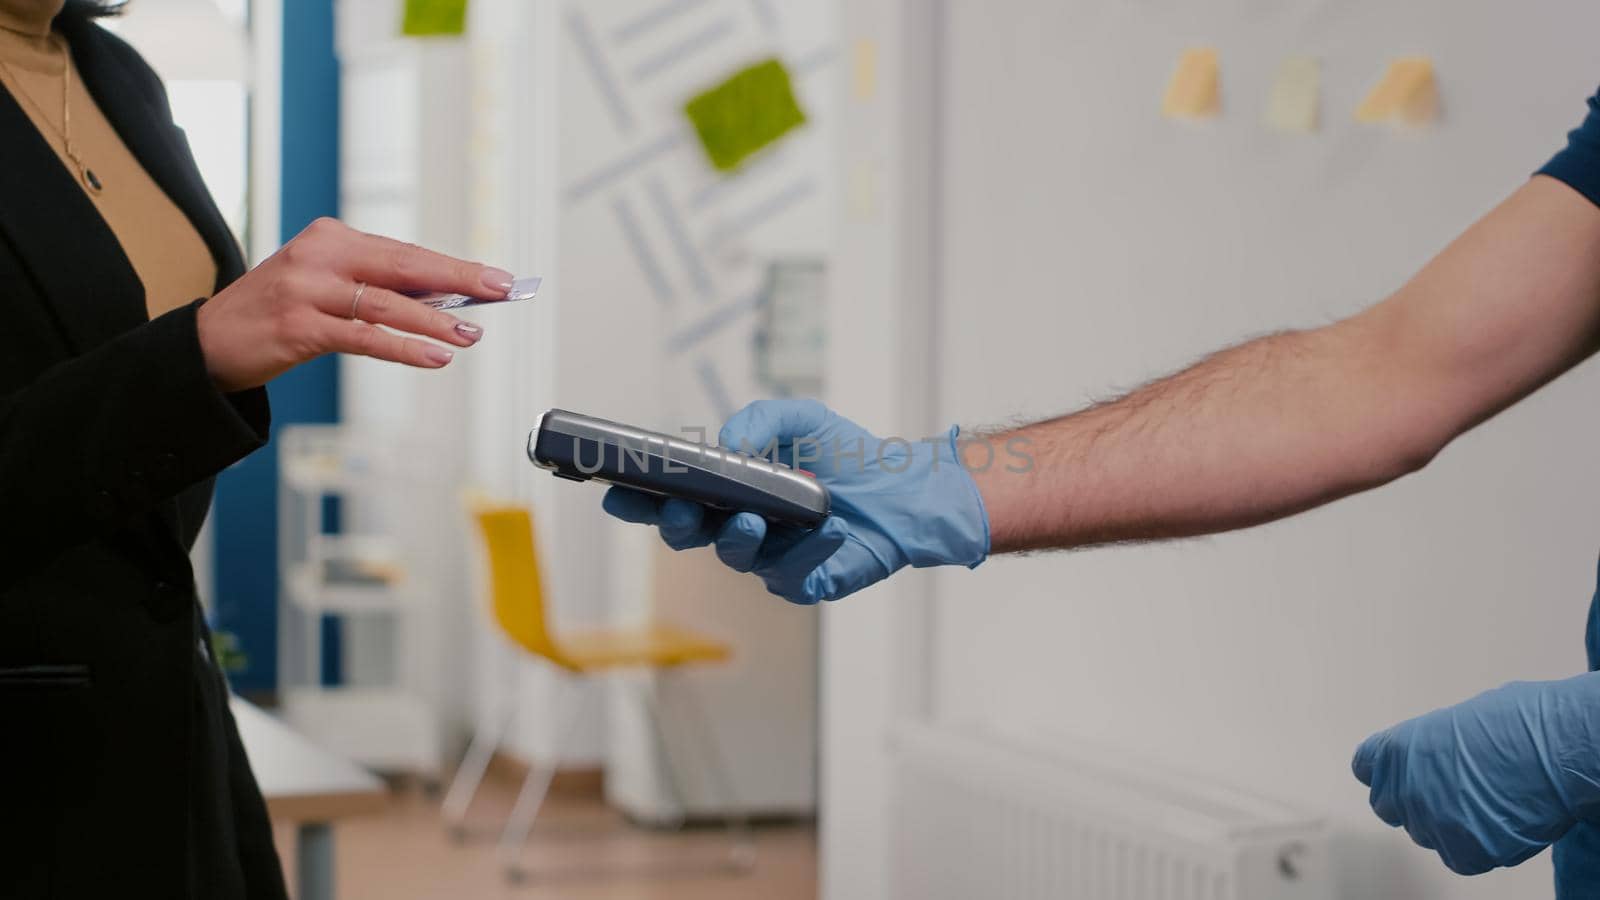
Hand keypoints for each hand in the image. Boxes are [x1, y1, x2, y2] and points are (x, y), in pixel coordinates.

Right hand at [197, 217, 513, 391]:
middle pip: (403, 266)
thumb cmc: (277, 313)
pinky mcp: (298, 327)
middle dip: (458, 279)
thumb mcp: (324, 285)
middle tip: (499, 290)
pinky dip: (404, 347)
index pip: (404, 252)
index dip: (453, 267)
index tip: (494, 278)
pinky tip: (434, 356)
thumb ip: (376, 288)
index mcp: (331, 238)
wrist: (208, 341)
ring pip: (387, 303)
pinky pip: (363, 338)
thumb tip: (445, 301)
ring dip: (435, 320)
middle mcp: (319, 256)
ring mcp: (307, 290)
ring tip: (471, 334)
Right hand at [602, 399, 989, 603]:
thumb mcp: (802, 418)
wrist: (906, 490)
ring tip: (753, 520)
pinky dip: (809, 551)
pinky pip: (791, 575)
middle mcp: (738, 525)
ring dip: (738, 539)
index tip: (615, 495)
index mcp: (726, 489)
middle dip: (676, 524)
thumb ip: (759, 419)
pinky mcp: (802, 582)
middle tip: (682, 510)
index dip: (639, 501)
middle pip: (688, 535)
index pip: (670, 498)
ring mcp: (768, 557)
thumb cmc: (848, 456)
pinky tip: (831, 529)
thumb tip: (727, 447)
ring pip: (734, 557)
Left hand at [1352, 673, 1599, 874]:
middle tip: (1451, 793)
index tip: (1401, 774)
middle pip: (1391, 807)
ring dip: (1449, 825)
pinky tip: (1502, 822)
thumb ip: (1429, 747)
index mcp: (1395, 750)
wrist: (1552, 750)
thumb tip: (1436, 759)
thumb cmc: (1517, 722)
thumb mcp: (1456, 721)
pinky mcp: (1460, 853)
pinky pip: (1461, 857)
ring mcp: (1429, 824)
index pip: (1366, 768)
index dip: (1386, 773)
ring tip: (1488, 802)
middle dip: (1415, 802)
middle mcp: (1402, 789)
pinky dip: (1480, 846)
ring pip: (1428, 834)